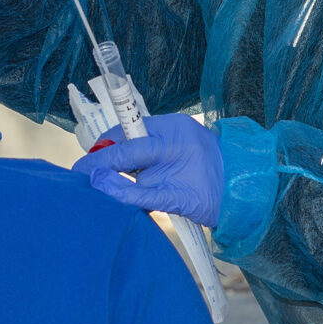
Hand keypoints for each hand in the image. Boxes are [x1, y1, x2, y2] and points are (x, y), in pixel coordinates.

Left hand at [71, 113, 225, 227]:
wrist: (243, 185)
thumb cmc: (207, 164)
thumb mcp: (178, 144)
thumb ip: (147, 148)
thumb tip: (109, 158)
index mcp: (172, 127)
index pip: (129, 130)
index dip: (104, 143)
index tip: (89, 156)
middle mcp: (173, 144)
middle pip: (127, 149)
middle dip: (98, 161)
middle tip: (79, 172)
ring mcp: (177, 169)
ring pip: (131, 172)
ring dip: (108, 180)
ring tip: (92, 185)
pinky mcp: (179, 196)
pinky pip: (143, 196)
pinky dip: (121, 194)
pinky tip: (109, 194)